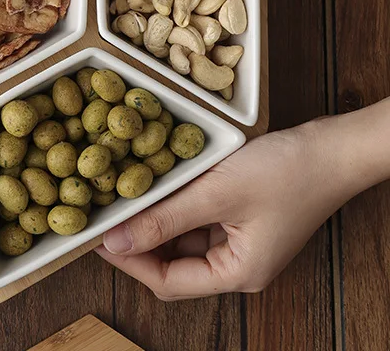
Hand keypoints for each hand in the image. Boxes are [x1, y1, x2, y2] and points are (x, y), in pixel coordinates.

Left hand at [97, 112, 384, 299]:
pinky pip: (196, 217)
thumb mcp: (216, 193)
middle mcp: (236, 264)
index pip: (167, 281)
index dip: (127, 260)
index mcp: (237, 274)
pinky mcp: (239, 216)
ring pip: (181, 238)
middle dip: (136, 240)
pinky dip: (173, 203)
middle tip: (102, 215)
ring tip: (121, 197)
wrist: (333, 147)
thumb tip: (115, 241)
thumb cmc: (285, 172)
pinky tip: (153, 184)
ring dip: (153, 219)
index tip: (95, 236)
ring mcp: (239, 240)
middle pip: (172, 263)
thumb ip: (164, 218)